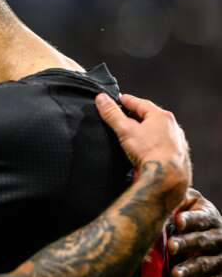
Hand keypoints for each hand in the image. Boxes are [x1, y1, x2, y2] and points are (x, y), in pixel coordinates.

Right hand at [95, 93, 191, 210]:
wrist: (167, 178)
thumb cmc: (149, 152)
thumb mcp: (125, 129)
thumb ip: (112, 113)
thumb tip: (101, 98)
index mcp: (161, 116)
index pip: (139, 103)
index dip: (125, 101)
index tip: (117, 100)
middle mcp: (172, 127)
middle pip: (149, 116)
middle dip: (135, 115)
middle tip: (121, 116)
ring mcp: (176, 141)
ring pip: (156, 131)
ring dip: (144, 130)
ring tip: (132, 133)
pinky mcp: (176, 156)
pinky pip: (160, 145)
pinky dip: (151, 144)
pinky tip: (143, 150)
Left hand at [168, 188, 221, 276]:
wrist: (206, 232)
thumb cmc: (185, 212)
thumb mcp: (184, 201)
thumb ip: (175, 198)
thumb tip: (157, 193)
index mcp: (210, 216)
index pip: (201, 218)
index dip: (190, 220)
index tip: (177, 221)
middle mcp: (219, 237)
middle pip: (203, 241)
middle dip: (187, 244)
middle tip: (171, 247)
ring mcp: (220, 258)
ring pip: (205, 264)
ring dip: (189, 270)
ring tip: (174, 275)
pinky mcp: (217, 276)